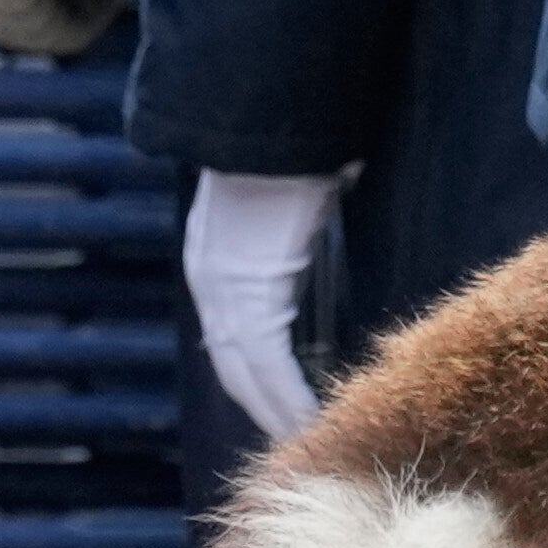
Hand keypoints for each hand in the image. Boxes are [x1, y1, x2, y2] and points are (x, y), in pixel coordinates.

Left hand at [178, 167, 340, 436]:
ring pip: (247, 372)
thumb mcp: (293, 199)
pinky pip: (267, 361)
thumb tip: (337, 238)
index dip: (259, 379)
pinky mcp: (246, 290)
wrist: (276, 106)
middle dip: (265, 406)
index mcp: (218, 257)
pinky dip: (287, 395)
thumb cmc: (297, 142)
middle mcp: (210, 277)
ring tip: (308, 440)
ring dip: (276, 410)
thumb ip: (300, 235)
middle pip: (234, 366)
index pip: (235, 337)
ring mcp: (222, 287)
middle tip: (299, 439)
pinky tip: (310, 419)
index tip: (287, 409)